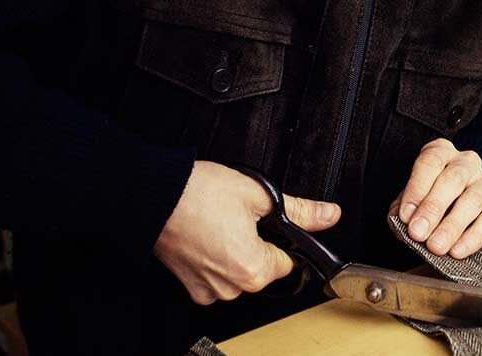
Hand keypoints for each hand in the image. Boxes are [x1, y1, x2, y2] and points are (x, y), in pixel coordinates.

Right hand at [154, 162, 340, 304]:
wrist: (153, 195)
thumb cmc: (198, 193)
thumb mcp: (259, 194)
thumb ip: (301, 210)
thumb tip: (328, 215)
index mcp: (254, 269)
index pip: (289, 261)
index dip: (282, 237)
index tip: (268, 221)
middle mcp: (231, 288)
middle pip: (262, 268)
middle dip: (257, 243)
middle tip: (239, 216)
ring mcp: (208, 290)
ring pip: (238, 272)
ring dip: (234, 250)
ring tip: (219, 222)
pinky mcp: (189, 285)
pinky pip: (214, 276)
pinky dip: (214, 258)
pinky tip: (206, 234)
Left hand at [393, 138, 481, 259]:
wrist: (464, 208)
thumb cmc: (432, 199)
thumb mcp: (413, 197)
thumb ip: (404, 207)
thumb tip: (400, 220)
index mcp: (442, 153)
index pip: (430, 162)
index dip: (417, 188)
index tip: (405, 215)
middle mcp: (467, 162)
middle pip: (453, 179)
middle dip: (433, 207)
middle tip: (418, 232)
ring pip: (473, 200)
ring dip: (452, 226)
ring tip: (436, 246)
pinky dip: (472, 238)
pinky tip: (457, 251)